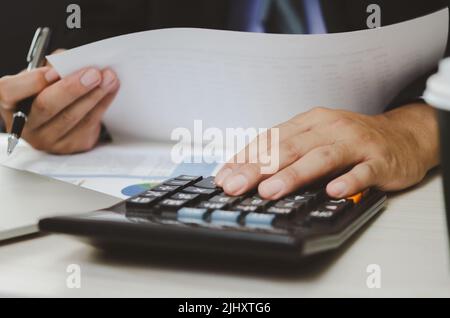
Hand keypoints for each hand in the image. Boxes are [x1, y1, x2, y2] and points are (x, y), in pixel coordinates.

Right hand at [0, 62, 119, 153]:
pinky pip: (89, 124)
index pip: (10, 92)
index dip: (33, 81)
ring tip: (108, 78)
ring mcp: (49, 140)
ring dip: (94, 95)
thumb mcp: (41, 77)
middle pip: (47, 106)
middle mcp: (27, 125)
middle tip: (93, 74)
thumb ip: (50, 66)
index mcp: (11, 103)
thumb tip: (71, 60)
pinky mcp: (71, 146)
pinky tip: (110, 90)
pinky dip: (103, 104)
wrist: (60, 121)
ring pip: (73, 117)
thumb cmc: (47, 93)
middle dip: (73, 88)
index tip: (55, 71)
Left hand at [215, 104, 438, 198]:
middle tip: (236, 186)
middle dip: (259, 168)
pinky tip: (334, 191)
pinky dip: (349, 181)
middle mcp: (329, 128)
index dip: (245, 158)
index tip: (224, 176)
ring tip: (271, 190)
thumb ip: (287, 152)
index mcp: (309, 122)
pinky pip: (363, 171)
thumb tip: (249, 172)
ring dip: (294, 175)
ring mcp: (355, 143)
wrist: (403, 135)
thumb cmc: (352, 140)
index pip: (270, 139)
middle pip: (289, 148)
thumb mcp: (315, 138)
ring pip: (321, 157)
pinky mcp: (379, 160)